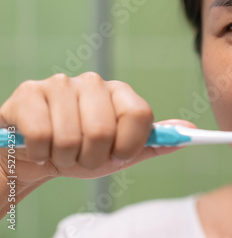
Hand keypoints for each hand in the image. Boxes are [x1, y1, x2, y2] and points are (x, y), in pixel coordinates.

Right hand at [0, 72, 193, 187]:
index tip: (118, 156)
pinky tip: (39, 146)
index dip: (129, 144)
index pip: (140, 115)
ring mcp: (61, 84)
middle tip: (83, 158)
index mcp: (120, 93)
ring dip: (65, 158)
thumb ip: (155, 142)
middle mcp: (93, 82)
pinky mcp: (30, 92)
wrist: (37, 154)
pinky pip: (41, 135)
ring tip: (61, 151)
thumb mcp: (122, 152)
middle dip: (92, 158)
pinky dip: (40, 153)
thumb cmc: (84, 151)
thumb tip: (191, 130)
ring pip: (71, 137)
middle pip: (103, 130)